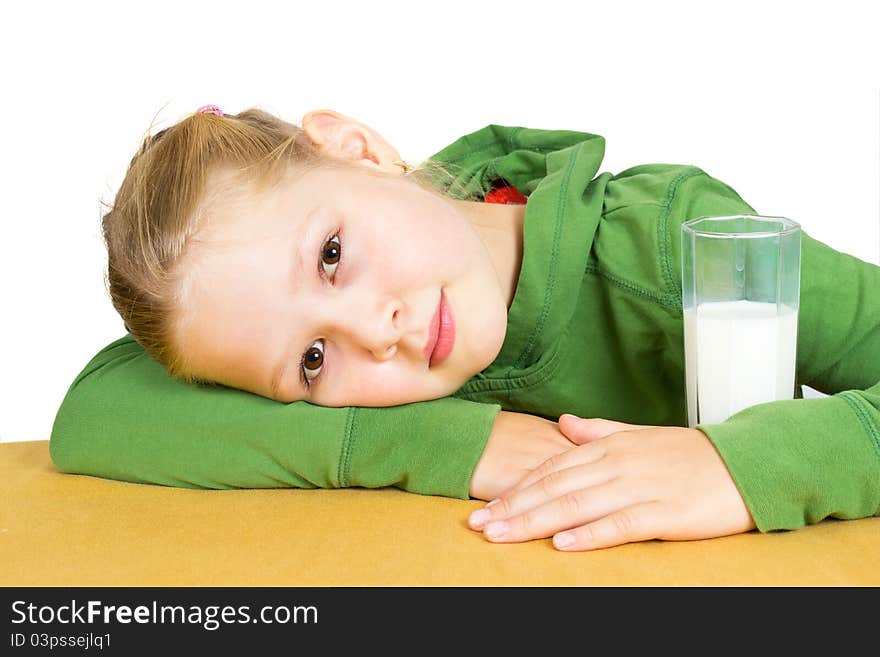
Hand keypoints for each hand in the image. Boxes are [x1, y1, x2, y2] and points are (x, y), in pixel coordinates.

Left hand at [468, 414, 754, 549]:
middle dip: (512, 508)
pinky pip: (620, 524)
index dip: (515, 489)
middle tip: (479, 525)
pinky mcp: (664, 512)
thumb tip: (564, 422)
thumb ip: (599, 431)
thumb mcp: (640, 437)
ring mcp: (639, 487)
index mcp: (608, 446)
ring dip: (535, 522)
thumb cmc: (690, 454)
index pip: (550, 469)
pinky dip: (589, 535)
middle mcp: (617, 464)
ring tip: (503, 535)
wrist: (746, 462)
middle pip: (553, 488)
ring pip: (576, 506)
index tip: (485, 506)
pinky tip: (563, 545)